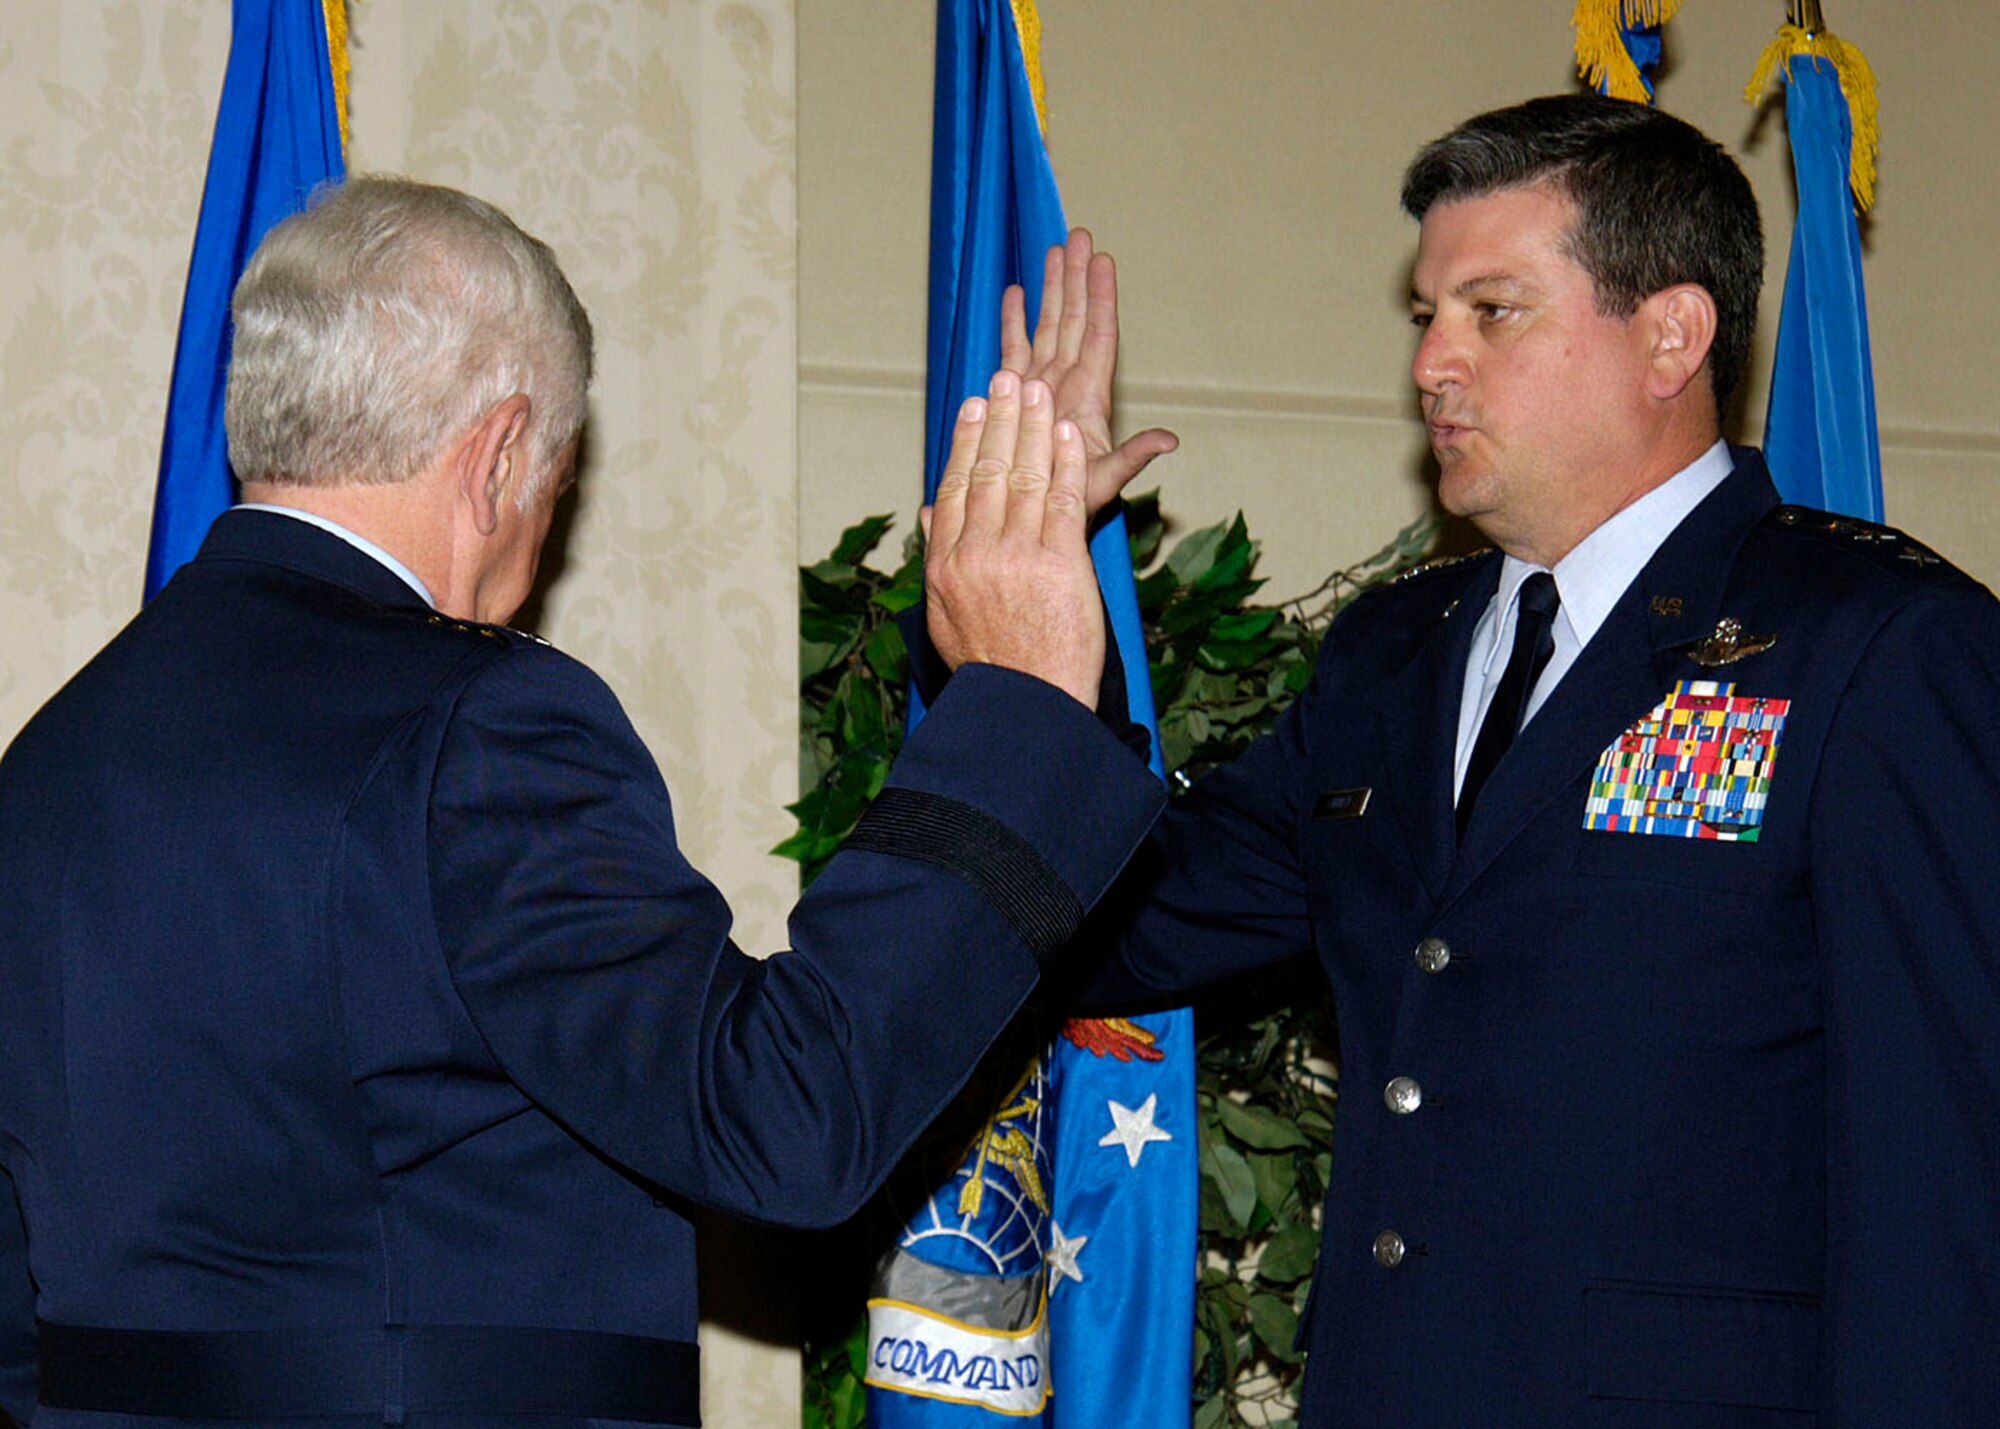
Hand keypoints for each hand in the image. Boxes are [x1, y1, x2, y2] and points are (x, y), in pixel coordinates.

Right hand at [923, 370, 1103, 708]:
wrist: (1028, 706)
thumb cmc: (993, 666)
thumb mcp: (945, 616)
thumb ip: (938, 558)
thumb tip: (931, 513)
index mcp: (946, 565)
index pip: (955, 487)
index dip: (965, 441)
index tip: (973, 408)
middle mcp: (978, 554)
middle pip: (988, 470)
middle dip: (999, 419)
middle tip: (1006, 379)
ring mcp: (1019, 556)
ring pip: (1025, 477)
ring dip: (1032, 427)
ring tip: (1037, 392)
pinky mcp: (1061, 563)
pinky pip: (1064, 500)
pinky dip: (1064, 462)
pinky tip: (1065, 433)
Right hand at [1001, 229, 1176, 519]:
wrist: (1029, 515)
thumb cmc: (1069, 504)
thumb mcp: (1104, 480)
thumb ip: (1133, 457)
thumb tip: (1171, 440)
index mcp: (1089, 395)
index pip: (1099, 335)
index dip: (1102, 297)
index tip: (1103, 260)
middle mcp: (1067, 383)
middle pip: (1075, 319)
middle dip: (1077, 278)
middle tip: (1080, 235)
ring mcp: (1041, 385)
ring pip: (1048, 326)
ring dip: (1052, 289)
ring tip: (1055, 250)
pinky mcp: (1015, 393)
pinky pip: (1015, 349)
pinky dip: (1015, 321)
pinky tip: (1016, 294)